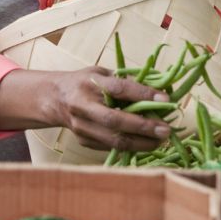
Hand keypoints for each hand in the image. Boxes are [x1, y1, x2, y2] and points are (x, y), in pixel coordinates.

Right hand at [46, 66, 171, 151]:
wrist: (54, 98)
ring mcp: (82, 126)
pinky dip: (131, 146)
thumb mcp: (101, 72)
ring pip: (114, 140)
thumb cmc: (84, 82)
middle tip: (166, 130)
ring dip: (141, 143)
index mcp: (90, 83)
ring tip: (160, 140)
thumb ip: (125, 80)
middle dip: (144, 127)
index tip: (166, 100)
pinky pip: (111, 147)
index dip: (143, 95)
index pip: (119, 89)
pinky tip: (146, 143)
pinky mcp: (83, 141)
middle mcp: (83, 105)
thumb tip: (159, 88)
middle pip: (115, 120)